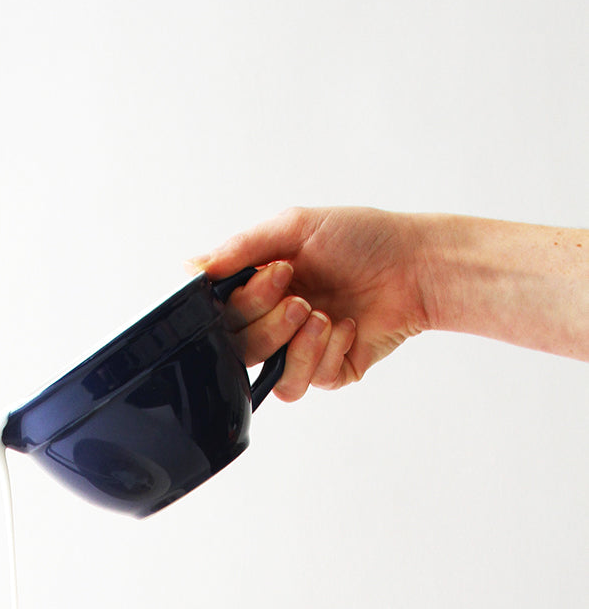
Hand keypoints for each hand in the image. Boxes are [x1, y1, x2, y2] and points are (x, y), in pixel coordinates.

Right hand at [192, 207, 433, 400]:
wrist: (416, 265)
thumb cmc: (362, 239)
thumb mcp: (294, 228)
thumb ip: (240, 249)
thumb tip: (191, 267)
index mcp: (260, 289)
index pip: (224, 314)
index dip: (244, 302)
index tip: (278, 273)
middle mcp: (275, 323)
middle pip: (241, 347)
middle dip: (269, 322)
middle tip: (300, 296)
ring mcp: (301, 351)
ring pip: (271, 374)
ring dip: (294, 344)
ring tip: (324, 315)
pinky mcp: (329, 372)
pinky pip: (307, 381)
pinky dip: (326, 351)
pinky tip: (349, 325)